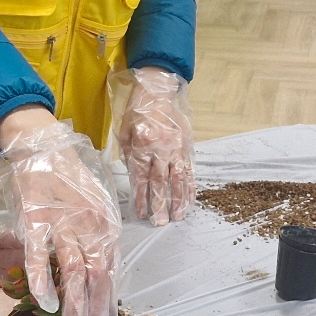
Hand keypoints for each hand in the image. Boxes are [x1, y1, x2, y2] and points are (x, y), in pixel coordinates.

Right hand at [0, 111, 120, 315]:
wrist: (43, 148)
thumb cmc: (68, 181)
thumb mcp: (93, 208)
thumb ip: (97, 238)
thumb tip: (100, 274)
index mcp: (105, 225)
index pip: (111, 269)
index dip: (108, 299)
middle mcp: (89, 225)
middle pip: (97, 274)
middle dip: (95, 308)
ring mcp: (62, 223)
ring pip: (73, 269)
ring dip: (75, 302)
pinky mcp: (34, 220)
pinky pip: (38, 255)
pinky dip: (41, 280)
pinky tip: (46, 302)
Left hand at [116, 67, 194, 225]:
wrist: (158, 92)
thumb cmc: (137, 112)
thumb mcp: (124, 132)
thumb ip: (129, 155)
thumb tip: (134, 177)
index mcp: (143, 145)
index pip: (142, 177)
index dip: (142, 197)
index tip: (142, 214)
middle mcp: (162, 149)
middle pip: (161, 182)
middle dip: (161, 204)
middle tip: (160, 222)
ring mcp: (176, 148)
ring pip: (179, 178)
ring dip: (179, 199)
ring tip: (178, 216)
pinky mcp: (186, 147)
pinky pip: (189, 170)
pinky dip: (190, 186)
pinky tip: (189, 200)